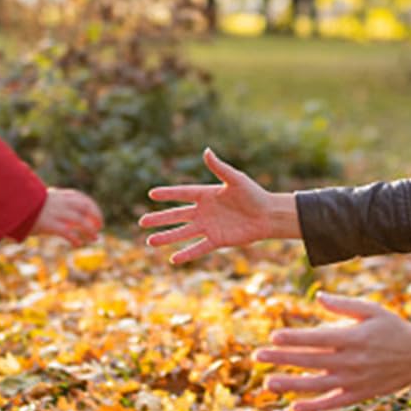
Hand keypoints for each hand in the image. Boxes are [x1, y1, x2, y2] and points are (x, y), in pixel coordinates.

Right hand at [31, 188, 103, 245]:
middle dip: (96, 216)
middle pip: (85, 207)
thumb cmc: (25, 207)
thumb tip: (61, 215)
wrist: (12, 207)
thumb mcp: (41, 202)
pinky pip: (67, 232)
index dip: (93, 207)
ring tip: (94, 238)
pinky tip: (78, 244)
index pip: (82, 198)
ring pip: (79, 220)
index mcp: (58, 195)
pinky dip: (74, 239)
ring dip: (89, 230)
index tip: (97, 216)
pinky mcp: (49, 224)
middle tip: (99, 227)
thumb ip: (53, 205)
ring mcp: (55, 213)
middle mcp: (60, 202)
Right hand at [139, 148, 300, 263]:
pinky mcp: (217, 240)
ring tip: (150, 241)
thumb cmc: (253, 194)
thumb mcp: (236, 179)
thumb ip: (219, 168)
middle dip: (160, 219)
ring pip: (183, 233)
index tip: (151, 194)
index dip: (168, 194)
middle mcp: (204, 211)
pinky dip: (187, 253)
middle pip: (177, 215)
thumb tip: (206, 151)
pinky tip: (173, 259)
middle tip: (142, 222)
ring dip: (167, 237)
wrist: (268, 215)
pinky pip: (199, 247)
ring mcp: (209, 226)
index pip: (182, 194)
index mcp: (207, 194)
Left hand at [255, 292, 410, 410]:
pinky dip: (312, 406)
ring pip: (316, 385)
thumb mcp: (371, 310)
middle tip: (257, 357)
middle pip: (310, 361)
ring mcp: (354, 381)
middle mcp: (351, 361)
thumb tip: (318, 297)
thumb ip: (343, 306)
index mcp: (352, 338)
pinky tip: (292, 407)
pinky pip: (331, 403)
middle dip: (282, 359)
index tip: (273, 337)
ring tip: (267, 383)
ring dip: (290, 385)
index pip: (317, 339)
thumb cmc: (392, 328)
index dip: (294, 338)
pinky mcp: (358, 395)